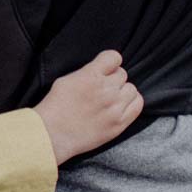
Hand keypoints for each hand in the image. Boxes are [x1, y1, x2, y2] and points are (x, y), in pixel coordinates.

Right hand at [34, 49, 144, 163]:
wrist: (53, 134)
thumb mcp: (66, 80)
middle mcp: (106, 90)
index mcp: (91, 76)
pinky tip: (120, 106)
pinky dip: (131, 103)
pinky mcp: (119, 123)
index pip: (114, 57)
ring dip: (122, 91)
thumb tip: (100, 71)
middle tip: (102, 89)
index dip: (109, 63)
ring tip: (110, 99)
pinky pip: (137, 104)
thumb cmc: (55, 108)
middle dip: (112, 79)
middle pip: (122, 74)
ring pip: (131, 89)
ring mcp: (114, 107)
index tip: (105, 69)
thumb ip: (87, 72)